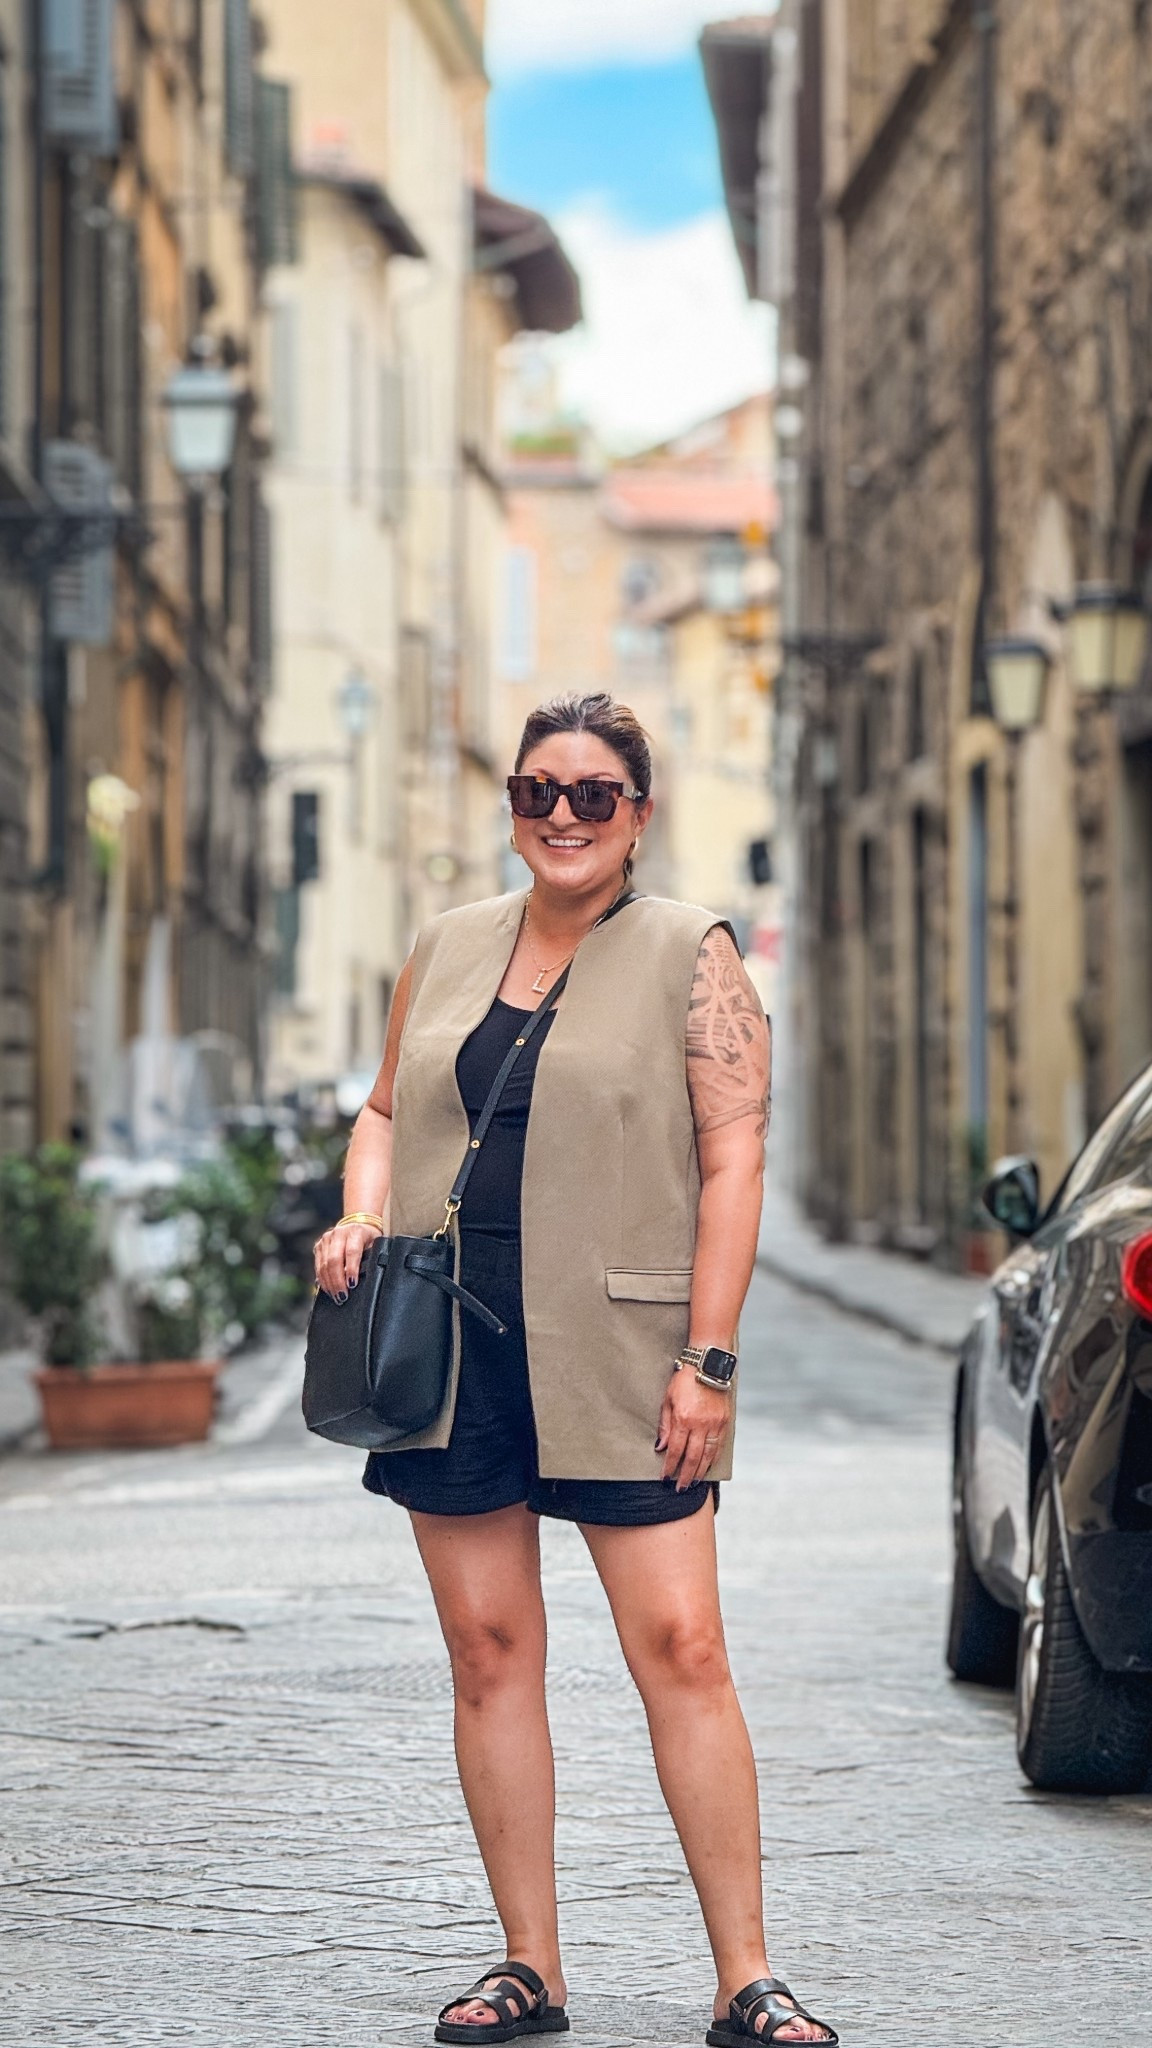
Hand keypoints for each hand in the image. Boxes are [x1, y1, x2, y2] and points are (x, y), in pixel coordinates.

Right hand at [314, 1221, 382, 1300]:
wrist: (357, 1224)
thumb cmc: (369, 1238)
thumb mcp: (375, 1244)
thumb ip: (371, 1258)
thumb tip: (367, 1277)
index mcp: (355, 1231)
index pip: (351, 1252)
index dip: (351, 1269)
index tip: (352, 1284)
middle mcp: (338, 1233)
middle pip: (334, 1261)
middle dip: (338, 1281)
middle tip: (342, 1297)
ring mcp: (326, 1239)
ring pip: (324, 1265)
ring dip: (329, 1284)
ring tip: (336, 1297)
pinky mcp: (318, 1246)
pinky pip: (318, 1266)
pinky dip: (323, 1280)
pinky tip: (329, 1289)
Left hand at [656, 1368, 730, 1489]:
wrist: (707, 1364)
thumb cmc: (683, 1380)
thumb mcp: (668, 1400)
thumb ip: (665, 1425)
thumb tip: (661, 1448)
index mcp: (683, 1418)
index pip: (675, 1450)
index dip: (670, 1467)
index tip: (665, 1478)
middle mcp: (700, 1424)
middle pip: (692, 1458)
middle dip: (685, 1475)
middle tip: (680, 1488)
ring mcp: (714, 1424)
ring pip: (708, 1455)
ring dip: (700, 1471)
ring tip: (693, 1481)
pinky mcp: (724, 1421)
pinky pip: (718, 1446)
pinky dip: (712, 1459)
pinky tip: (707, 1466)